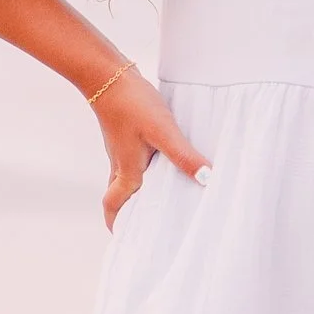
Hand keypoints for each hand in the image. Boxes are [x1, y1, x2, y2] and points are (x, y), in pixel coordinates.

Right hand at [88, 66, 210, 225]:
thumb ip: (183, 155)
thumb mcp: (162, 131)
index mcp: (127, 171)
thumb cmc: (133, 104)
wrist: (107, 75)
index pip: (115, 206)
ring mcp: (120, 149)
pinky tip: (161, 162)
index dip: (118, 224)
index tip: (125, 238)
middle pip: (119, 196)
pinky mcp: (124, 134)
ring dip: (137, 191)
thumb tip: (206, 179)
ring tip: (159, 198)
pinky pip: (131, 161)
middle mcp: (120, 164)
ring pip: (125, 179)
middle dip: (129, 212)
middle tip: (145, 223)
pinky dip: (143, 170)